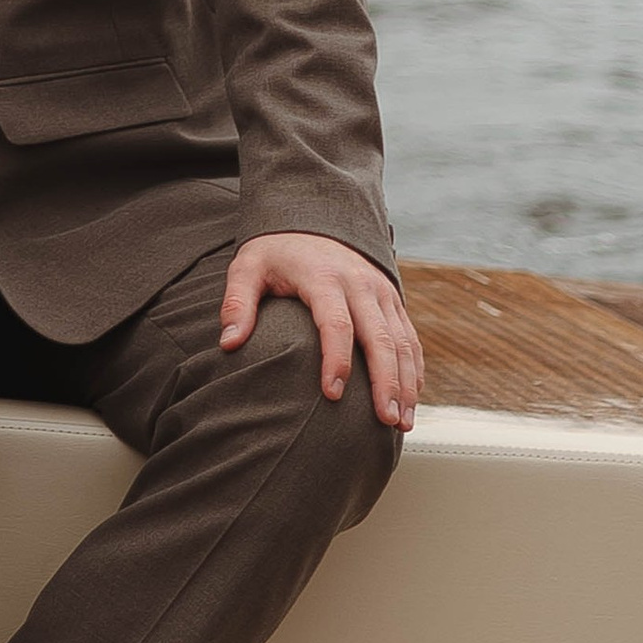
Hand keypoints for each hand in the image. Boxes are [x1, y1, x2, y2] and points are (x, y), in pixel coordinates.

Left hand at [222, 233, 424, 430]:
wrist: (311, 219)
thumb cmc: (276, 251)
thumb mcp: (248, 268)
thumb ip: (237, 303)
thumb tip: (228, 344)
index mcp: (324, 276)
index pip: (336, 323)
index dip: (336, 360)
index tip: (332, 395)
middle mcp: (360, 284)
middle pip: (380, 337)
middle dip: (386, 382)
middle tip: (385, 421)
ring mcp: (381, 291)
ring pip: (402, 341)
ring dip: (406, 383)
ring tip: (401, 422)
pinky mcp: (392, 299)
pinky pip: (410, 337)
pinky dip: (414, 368)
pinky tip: (411, 398)